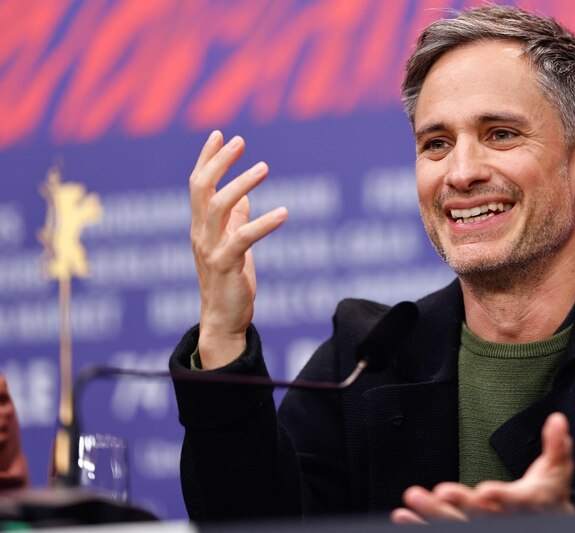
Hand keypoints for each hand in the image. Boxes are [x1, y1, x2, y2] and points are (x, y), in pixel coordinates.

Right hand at [190, 131, 287, 368]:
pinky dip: (264, 223)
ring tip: (263, 167)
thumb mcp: (232, 246)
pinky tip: (284, 212)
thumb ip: (236, 221)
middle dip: (219, 162)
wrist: (222, 321)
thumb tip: (248, 198)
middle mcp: (200, 234)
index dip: (207, 159)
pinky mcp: (226, 265)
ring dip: (241, 184)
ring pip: (218, 207)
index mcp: (201, 227)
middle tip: (240, 142)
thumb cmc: (229, 282)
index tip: (220, 135)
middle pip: (202, 189)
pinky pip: (243, 238)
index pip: (197, 185)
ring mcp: (210, 249)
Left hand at [391, 412, 574, 523]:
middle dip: (459, 504)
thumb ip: (556, 445)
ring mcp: (482, 526)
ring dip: (432, 514)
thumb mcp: (557, 469)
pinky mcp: (467, 528)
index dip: (501, 497)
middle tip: (439, 492)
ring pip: (456, 524)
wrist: (547, 521)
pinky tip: (402, 516)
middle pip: (479, 514)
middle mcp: (501, 519)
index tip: (485, 491)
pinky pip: (442, 529)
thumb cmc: (549, 495)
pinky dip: (422, 524)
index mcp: (524, 503)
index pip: (514, 502)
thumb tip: (557, 420)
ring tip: (411, 500)